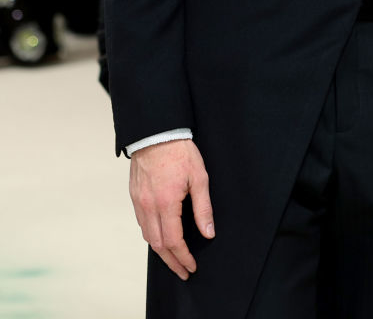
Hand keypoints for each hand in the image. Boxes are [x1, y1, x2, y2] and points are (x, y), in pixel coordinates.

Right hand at [129, 139, 214, 280]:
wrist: (156, 132)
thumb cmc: (179, 151)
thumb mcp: (199, 177)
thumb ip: (203, 208)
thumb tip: (208, 233)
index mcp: (166, 203)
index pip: (173, 241)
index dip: (183, 257)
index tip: (191, 266)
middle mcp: (148, 206)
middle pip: (157, 245)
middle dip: (171, 261)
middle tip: (182, 271)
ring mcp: (139, 201)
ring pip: (147, 235)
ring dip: (160, 250)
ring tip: (173, 258)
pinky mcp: (134, 195)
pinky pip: (141, 222)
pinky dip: (150, 234)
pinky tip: (160, 236)